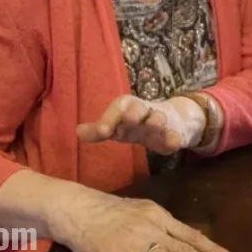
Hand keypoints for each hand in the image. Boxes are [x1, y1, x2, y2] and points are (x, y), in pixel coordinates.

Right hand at [54, 192, 236, 251]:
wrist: (75, 207)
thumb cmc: (109, 211)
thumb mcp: (141, 211)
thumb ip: (162, 226)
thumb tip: (185, 240)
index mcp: (159, 216)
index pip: (191, 235)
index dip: (213, 250)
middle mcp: (150, 227)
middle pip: (184, 250)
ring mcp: (133, 242)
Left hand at [77, 95, 205, 154]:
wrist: (172, 120)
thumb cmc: (137, 124)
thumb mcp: (118, 127)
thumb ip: (99, 130)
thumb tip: (77, 132)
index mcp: (127, 108)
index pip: (117, 108)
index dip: (109, 118)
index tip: (102, 131)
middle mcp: (143, 111)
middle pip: (139, 108)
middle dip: (134, 113)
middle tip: (130, 119)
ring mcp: (161, 121)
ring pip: (158, 118)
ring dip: (156, 121)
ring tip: (154, 125)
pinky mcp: (175, 132)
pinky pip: (175, 134)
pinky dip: (173, 138)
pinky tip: (172, 143)